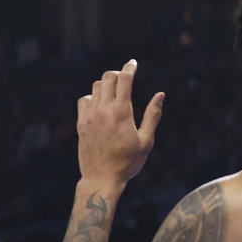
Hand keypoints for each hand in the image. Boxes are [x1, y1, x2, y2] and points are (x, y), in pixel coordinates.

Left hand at [77, 60, 163, 189]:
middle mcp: (103, 110)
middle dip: (118, 73)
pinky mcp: (81, 124)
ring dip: (106, 84)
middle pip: (108, 78)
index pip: (124, 79)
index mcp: (121, 112)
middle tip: (126, 77)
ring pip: (95, 87)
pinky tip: (100, 104)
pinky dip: (92, 97)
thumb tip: (160, 95)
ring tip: (115, 91)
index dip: (130, 67)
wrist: (101, 179)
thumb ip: (153, 115)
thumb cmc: (128, 162)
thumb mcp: (146, 140)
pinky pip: (84, 100)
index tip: (134, 62)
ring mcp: (90, 116)